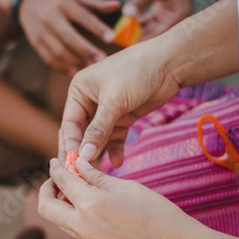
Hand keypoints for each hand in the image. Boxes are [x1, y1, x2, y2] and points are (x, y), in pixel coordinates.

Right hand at [19, 0, 119, 72]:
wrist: (26, 1)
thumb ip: (95, 2)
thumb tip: (117, 5)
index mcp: (63, 2)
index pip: (82, 16)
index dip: (97, 28)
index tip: (111, 38)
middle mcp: (49, 17)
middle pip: (69, 37)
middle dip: (86, 50)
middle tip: (101, 59)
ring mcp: (40, 31)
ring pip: (58, 51)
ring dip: (75, 61)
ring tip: (90, 66)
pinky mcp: (35, 43)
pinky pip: (48, 58)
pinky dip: (61, 67)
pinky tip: (73, 71)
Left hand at [38, 158, 194, 238]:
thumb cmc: (155, 212)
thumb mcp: (125, 186)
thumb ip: (96, 176)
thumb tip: (78, 164)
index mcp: (90, 204)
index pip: (62, 181)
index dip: (56, 169)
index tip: (56, 162)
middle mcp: (83, 225)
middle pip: (46, 208)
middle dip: (47, 190)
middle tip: (58, 179)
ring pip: (59, 221)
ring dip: (60, 204)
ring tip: (76, 191)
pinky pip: (75, 231)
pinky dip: (74, 216)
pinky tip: (91, 207)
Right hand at [59, 37, 179, 167]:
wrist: (169, 64)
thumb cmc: (136, 72)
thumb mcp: (114, 102)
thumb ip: (99, 130)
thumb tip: (84, 156)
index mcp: (79, 90)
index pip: (69, 123)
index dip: (71, 145)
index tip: (73, 164)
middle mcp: (89, 100)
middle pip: (81, 133)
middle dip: (83, 152)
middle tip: (82, 174)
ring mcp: (107, 110)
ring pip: (98, 138)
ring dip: (100, 154)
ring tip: (99, 174)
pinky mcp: (123, 116)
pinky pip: (115, 137)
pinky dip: (116, 149)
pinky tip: (118, 163)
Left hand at [123, 0, 199, 39]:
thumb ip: (142, 1)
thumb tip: (126, 14)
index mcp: (179, 17)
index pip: (159, 36)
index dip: (144, 42)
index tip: (129, 47)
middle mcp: (175, 20)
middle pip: (154, 35)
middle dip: (138, 39)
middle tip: (121, 44)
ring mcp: (168, 16)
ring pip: (149, 29)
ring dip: (137, 31)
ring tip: (121, 37)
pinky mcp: (161, 12)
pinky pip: (148, 21)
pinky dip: (138, 23)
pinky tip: (126, 26)